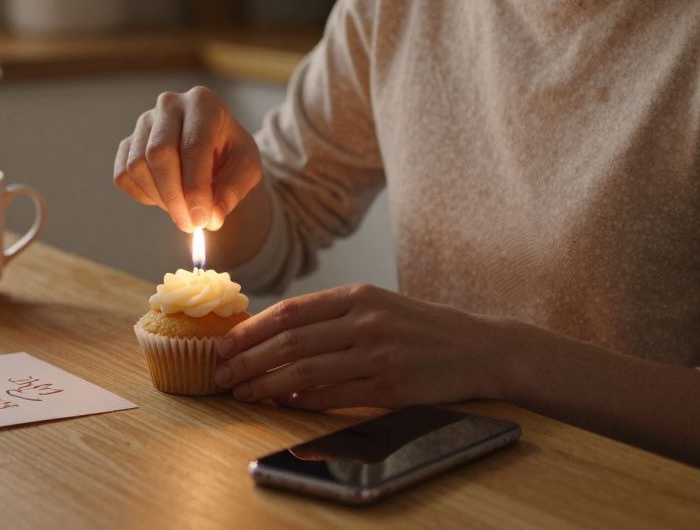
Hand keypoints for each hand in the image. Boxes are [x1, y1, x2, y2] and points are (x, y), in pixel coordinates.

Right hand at [113, 86, 261, 231]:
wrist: (213, 147)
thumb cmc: (230, 154)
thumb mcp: (246, 169)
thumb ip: (233, 190)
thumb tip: (211, 216)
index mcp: (203, 103)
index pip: (193, 146)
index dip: (195, 187)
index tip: (201, 219)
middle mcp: (169, 105)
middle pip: (158, 153)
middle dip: (174, 196)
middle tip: (190, 224)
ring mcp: (144, 123)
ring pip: (138, 166)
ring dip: (160, 199)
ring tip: (184, 209)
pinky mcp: (127, 143)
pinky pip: (123, 176)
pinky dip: (143, 196)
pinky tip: (166, 198)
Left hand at [214, 284, 504, 409]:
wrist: (477, 348)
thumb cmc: (419, 327)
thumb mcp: (377, 305)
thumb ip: (331, 316)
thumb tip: (272, 333)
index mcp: (357, 295)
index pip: (289, 311)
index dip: (250, 330)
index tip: (223, 345)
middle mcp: (365, 321)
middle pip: (289, 341)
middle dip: (247, 360)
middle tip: (221, 375)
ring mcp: (377, 355)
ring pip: (305, 371)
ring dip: (266, 385)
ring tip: (243, 393)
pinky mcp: (389, 387)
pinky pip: (333, 397)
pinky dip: (301, 402)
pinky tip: (282, 404)